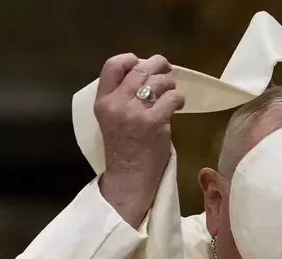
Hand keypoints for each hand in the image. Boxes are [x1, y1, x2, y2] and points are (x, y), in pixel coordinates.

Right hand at [94, 53, 184, 225]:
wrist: (129, 177)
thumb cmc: (124, 149)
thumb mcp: (113, 119)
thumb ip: (122, 98)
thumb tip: (146, 75)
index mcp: (102, 101)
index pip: (112, 65)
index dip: (130, 58)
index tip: (142, 62)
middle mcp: (116, 103)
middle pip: (140, 69)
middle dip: (158, 65)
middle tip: (167, 70)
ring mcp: (134, 112)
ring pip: (158, 81)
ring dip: (170, 84)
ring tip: (172, 93)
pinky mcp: (153, 122)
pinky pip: (172, 98)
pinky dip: (179, 99)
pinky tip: (179, 106)